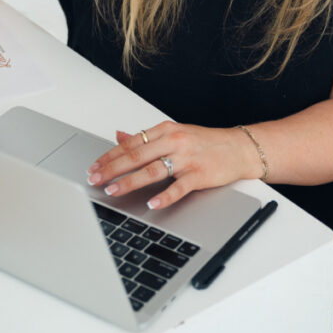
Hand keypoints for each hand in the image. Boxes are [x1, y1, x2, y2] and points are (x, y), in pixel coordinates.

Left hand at [86, 120, 260, 209]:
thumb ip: (146, 137)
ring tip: (113, 190)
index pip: (131, 143)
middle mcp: (174, 141)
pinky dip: (165, 195)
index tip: (93, 166)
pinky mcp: (200, 174)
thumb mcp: (174, 133)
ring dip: (130, 181)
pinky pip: (179, 187)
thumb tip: (118, 135)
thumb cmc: (205, 143)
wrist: (239, 148)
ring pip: (153, 169)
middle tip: (94, 179)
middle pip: (137, 155)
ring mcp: (187, 158)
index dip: (109, 155)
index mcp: (165, 130)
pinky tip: (152, 203)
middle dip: (112, 168)